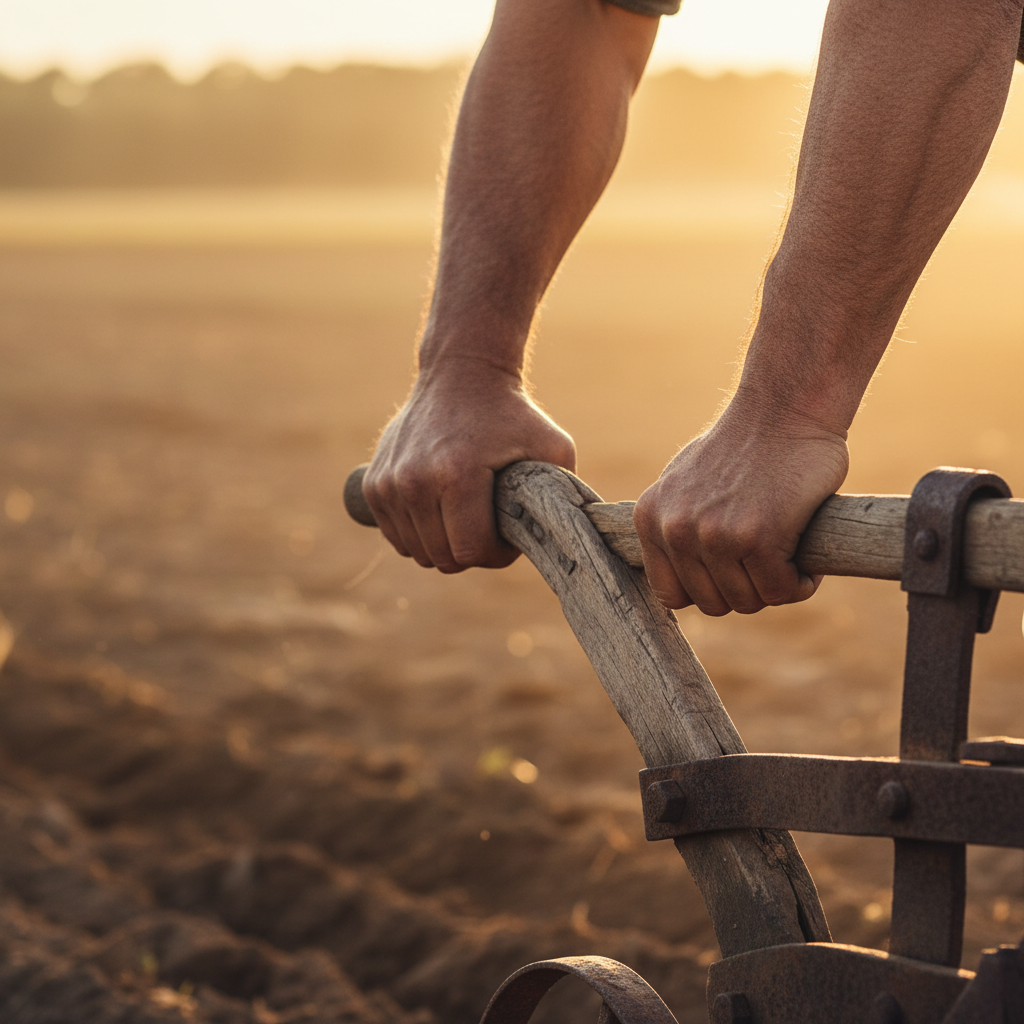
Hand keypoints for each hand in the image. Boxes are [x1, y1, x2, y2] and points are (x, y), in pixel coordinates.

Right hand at [362, 365, 575, 571]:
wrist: (461, 373)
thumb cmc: (513, 414)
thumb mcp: (554, 448)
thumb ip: (567, 496)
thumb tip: (574, 540)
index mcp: (456, 475)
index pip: (470, 552)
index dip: (497, 554)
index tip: (510, 533)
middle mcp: (413, 482)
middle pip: (443, 558)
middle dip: (472, 552)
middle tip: (490, 526)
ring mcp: (388, 484)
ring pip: (418, 553)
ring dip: (445, 544)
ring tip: (466, 515)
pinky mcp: (373, 485)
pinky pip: (398, 538)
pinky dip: (421, 535)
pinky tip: (441, 510)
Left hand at [633, 400, 848, 613]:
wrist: (784, 408)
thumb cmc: (743, 445)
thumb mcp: (685, 482)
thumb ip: (675, 523)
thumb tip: (680, 568)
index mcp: (650, 518)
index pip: (670, 594)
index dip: (706, 590)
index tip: (732, 574)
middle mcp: (676, 530)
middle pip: (712, 603)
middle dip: (745, 589)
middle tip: (768, 562)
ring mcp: (714, 536)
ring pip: (748, 601)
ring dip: (775, 587)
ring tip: (787, 555)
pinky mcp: (757, 538)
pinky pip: (781, 590)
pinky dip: (800, 582)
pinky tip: (805, 560)